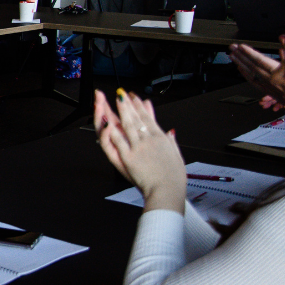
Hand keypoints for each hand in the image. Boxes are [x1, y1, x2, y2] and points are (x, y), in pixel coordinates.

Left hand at [95, 89, 185, 211]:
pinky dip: (112, 130)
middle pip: (135, 117)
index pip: (148, 117)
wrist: (167, 191)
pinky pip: (117, 141)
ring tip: (110, 101)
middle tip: (119, 93)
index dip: (140, 105)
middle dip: (126, 104)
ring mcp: (137, 148)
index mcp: (160, 138)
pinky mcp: (128, 157)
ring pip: (125, 125)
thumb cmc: (173, 177)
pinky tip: (107, 121)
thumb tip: (170, 132)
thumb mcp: (176, 155)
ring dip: (117, 112)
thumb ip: (171, 141)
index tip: (134, 97)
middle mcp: (148, 140)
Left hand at [229, 42, 284, 109]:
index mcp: (279, 74)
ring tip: (233, 55)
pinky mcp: (268, 91)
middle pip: (252, 66)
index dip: (249, 53)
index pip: (260, 61)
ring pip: (251, 73)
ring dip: (240, 63)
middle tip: (232, 47)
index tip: (241, 46)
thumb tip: (283, 42)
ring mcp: (269, 86)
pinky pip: (253, 82)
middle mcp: (271, 80)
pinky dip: (246, 74)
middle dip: (241, 56)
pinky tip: (240, 69)